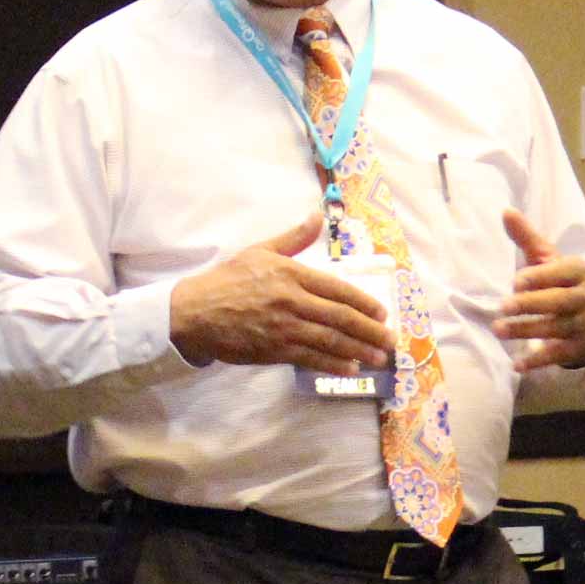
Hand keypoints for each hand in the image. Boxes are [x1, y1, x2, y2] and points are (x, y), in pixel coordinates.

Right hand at [168, 212, 393, 371]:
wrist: (194, 311)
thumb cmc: (228, 279)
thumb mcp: (260, 251)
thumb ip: (294, 238)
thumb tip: (317, 215)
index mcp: (291, 274)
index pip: (338, 289)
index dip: (364, 303)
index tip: (382, 313)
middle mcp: (292, 300)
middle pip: (341, 317)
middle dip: (371, 331)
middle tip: (390, 341)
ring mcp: (284, 327)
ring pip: (330, 340)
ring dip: (359, 351)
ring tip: (379, 358)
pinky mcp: (274, 350)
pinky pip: (310, 358)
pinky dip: (333, 364)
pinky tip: (351, 369)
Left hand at [501, 210, 584, 371]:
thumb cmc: (560, 283)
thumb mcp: (547, 259)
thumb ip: (527, 238)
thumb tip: (505, 211)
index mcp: (579, 271)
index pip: (563, 272)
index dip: (541, 277)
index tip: (516, 281)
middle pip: (561, 301)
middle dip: (531, 304)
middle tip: (502, 307)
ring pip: (558, 328)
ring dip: (527, 330)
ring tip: (499, 330)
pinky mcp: (579, 348)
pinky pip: (559, 355)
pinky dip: (538, 361)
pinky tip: (517, 365)